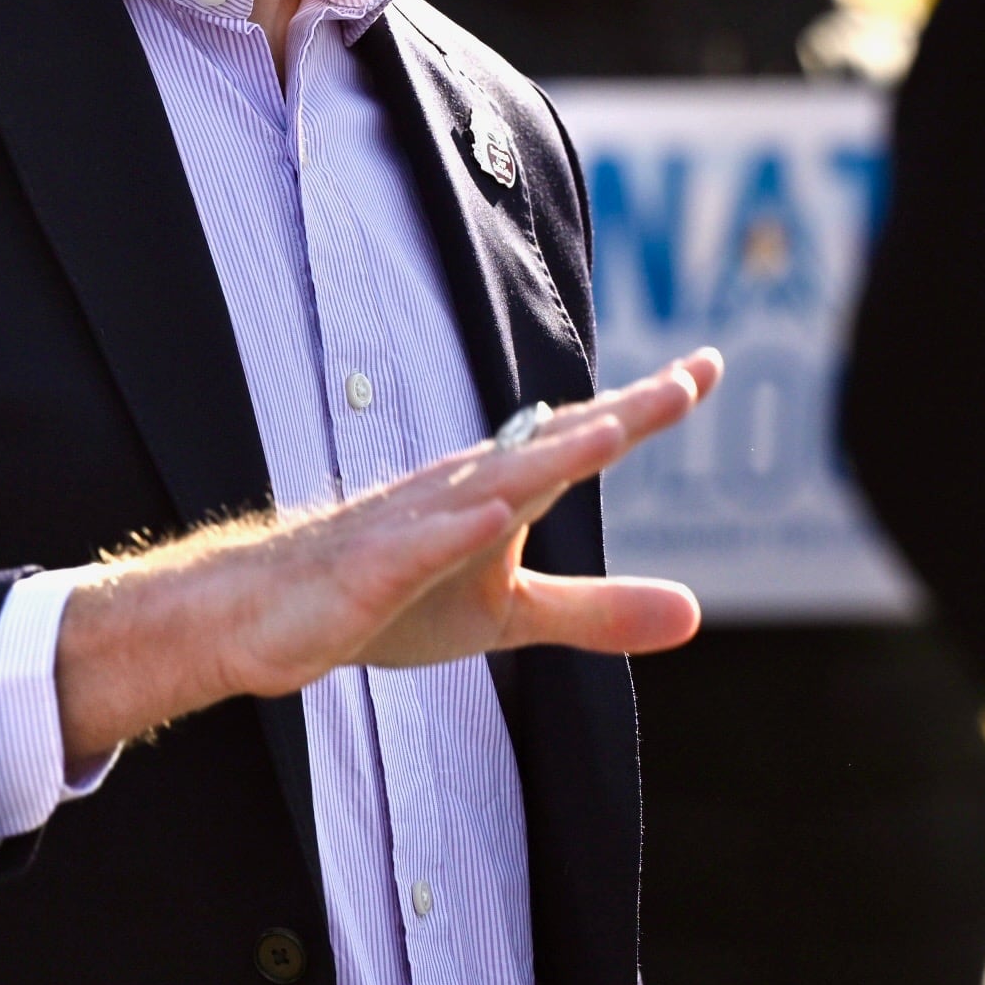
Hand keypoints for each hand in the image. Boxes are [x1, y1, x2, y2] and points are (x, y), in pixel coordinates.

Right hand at [53, 351, 721, 767]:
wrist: (278, 613)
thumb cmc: (398, 597)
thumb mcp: (511, 616)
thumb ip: (598, 612)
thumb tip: (695, 615)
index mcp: (502, 493)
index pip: (583, 442)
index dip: (645, 408)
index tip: (707, 368)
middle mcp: (464, 491)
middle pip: (551, 447)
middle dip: (618, 416)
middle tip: (686, 382)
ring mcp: (413, 526)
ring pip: (488, 485)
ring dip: (548, 458)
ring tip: (612, 430)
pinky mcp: (368, 572)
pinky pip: (412, 547)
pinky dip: (450, 529)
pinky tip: (489, 513)